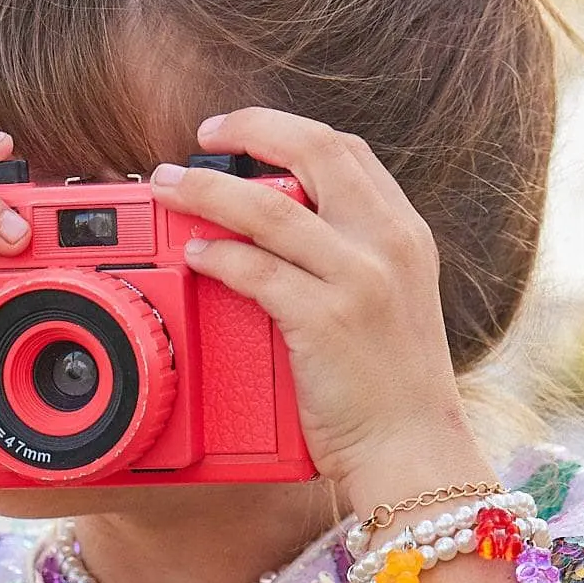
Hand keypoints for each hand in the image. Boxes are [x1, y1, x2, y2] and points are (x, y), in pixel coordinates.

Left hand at [151, 108, 485, 505]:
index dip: (287, 130)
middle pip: (314, 151)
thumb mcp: (391, 304)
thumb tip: (281, 232)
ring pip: (269, 207)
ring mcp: (359, 280)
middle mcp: (388, 244)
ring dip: (207, 190)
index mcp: (405, 234)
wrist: (415, 451)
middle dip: (249, 131)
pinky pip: (257, 270)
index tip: (244, 133)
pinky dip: (218, 254)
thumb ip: (352, 260)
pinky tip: (195, 253)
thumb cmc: (393, 393)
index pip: (347, 151)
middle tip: (199, 138)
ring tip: (168, 187)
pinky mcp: (327, 321)